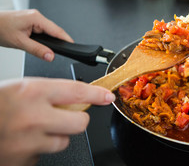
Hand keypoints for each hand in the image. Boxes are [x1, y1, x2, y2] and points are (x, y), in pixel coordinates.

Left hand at [0, 9, 72, 61]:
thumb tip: (50, 56)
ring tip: (50, 49)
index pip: (57, 30)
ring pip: (48, 31)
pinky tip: (42, 44)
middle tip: (63, 52)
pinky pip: (42, 30)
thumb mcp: (19, 42)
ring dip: (49, 40)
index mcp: (36, 18)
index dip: (66, 39)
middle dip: (58, 41)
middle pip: (54, 30)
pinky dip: (43, 38)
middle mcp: (36, 16)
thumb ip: (37, 50)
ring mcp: (33, 18)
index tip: (73, 46)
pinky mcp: (30, 21)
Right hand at [0, 77, 115, 165]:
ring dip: (55, 136)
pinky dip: (37, 149)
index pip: (77, 91)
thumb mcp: (22, 88)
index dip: (97, 94)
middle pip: (79, 122)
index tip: (107, 97)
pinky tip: (22, 141)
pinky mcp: (22, 160)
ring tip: (34, 129)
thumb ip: (51, 92)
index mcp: (32, 92)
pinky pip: (43, 155)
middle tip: (66, 116)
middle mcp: (33, 117)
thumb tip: (79, 97)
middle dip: (76, 119)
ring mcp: (27, 142)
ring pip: (63, 141)